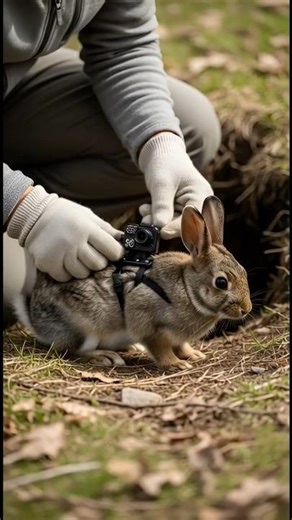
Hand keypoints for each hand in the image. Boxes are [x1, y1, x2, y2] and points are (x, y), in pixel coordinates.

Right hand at [7, 186, 123, 281]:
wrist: (34, 214)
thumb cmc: (65, 215)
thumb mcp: (88, 216)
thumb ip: (106, 230)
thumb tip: (125, 241)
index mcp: (87, 228)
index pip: (113, 250)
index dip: (115, 253)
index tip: (112, 252)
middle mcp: (74, 241)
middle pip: (98, 264)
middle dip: (98, 261)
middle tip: (90, 253)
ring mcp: (60, 253)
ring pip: (82, 273)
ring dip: (82, 267)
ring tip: (75, 255)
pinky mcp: (47, 262)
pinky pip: (65, 277)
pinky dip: (66, 272)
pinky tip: (63, 260)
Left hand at [138, 132, 212, 238]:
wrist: (162, 156)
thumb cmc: (165, 164)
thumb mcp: (161, 183)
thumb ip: (161, 205)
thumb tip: (159, 227)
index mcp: (202, 196)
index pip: (196, 220)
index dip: (179, 228)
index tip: (161, 232)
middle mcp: (201, 207)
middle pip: (187, 228)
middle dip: (165, 226)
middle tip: (146, 221)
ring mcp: (191, 212)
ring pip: (175, 228)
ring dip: (158, 223)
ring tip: (145, 211)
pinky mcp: (181, 216)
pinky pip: (169, 225)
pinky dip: (157, 220)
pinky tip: (147, 210)